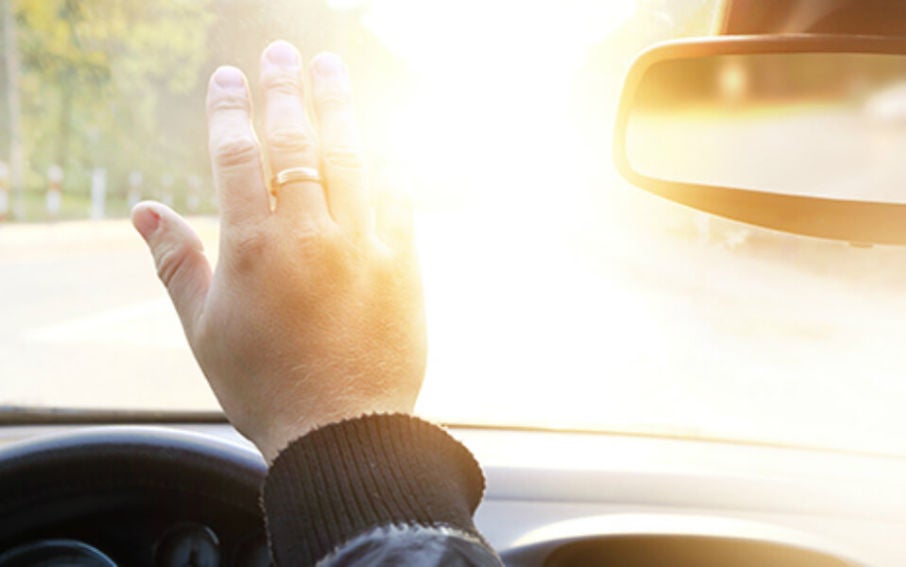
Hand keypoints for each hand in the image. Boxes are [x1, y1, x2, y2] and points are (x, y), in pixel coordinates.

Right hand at [131, 41, 424, 462]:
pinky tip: (380, 142)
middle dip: (286, 90)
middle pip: (297, 142)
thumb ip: (176, 262)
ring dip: (339, 107)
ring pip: (351, 157)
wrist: (342, 432)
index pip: (238, 155)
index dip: (232, 110)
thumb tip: (144, 210)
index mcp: (252, 247)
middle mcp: (309, 234)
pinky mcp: (404, 264)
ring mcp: (362, 245)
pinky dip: (387, 165)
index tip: (231, 78)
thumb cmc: (264, 385)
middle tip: (284, 53)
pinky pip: (398, 197)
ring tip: (331, 69)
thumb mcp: (204, 328)